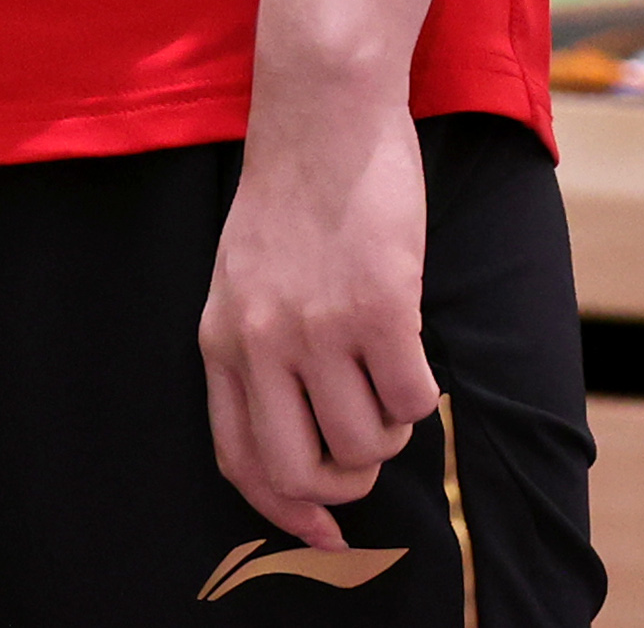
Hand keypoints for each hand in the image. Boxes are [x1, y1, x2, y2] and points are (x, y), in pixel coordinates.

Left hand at [198, 83, 432, 548]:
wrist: (324, 111)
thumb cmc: (295, 192)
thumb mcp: (242, 278)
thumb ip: (257, 351)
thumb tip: (303, 442)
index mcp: (221, 340)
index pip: (239, 461)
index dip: (284, 511)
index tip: (325, 533)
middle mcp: (261, 344)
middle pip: (300, 471)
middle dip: (346, 481)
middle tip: (369, 448)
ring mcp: (319, 328)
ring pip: (365, 441)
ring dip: (390, 430)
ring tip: (392, 377)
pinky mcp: (380, 307)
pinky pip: (412, 399)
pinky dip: (422, 395)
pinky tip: (415, 349)